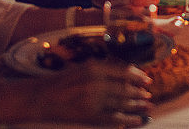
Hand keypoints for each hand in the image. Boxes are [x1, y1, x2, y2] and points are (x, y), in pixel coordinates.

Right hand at [21, 61, 152, 126]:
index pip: (124, 71)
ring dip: (137, 106)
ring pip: (122, 103)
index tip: (147, 80)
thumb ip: (104, 69)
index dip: (139, 76)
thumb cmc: (62, 82)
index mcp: (94, 67)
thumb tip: (128, 74)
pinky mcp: (90, 116)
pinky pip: (115, 119)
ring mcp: (93, 100)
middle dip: (139, 93)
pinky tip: (138, 120)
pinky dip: (129, 119)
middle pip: (126, 88)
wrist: (40, 98)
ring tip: (147, 107)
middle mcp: (95, 82)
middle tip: (148, 96)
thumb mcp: (83, 68)